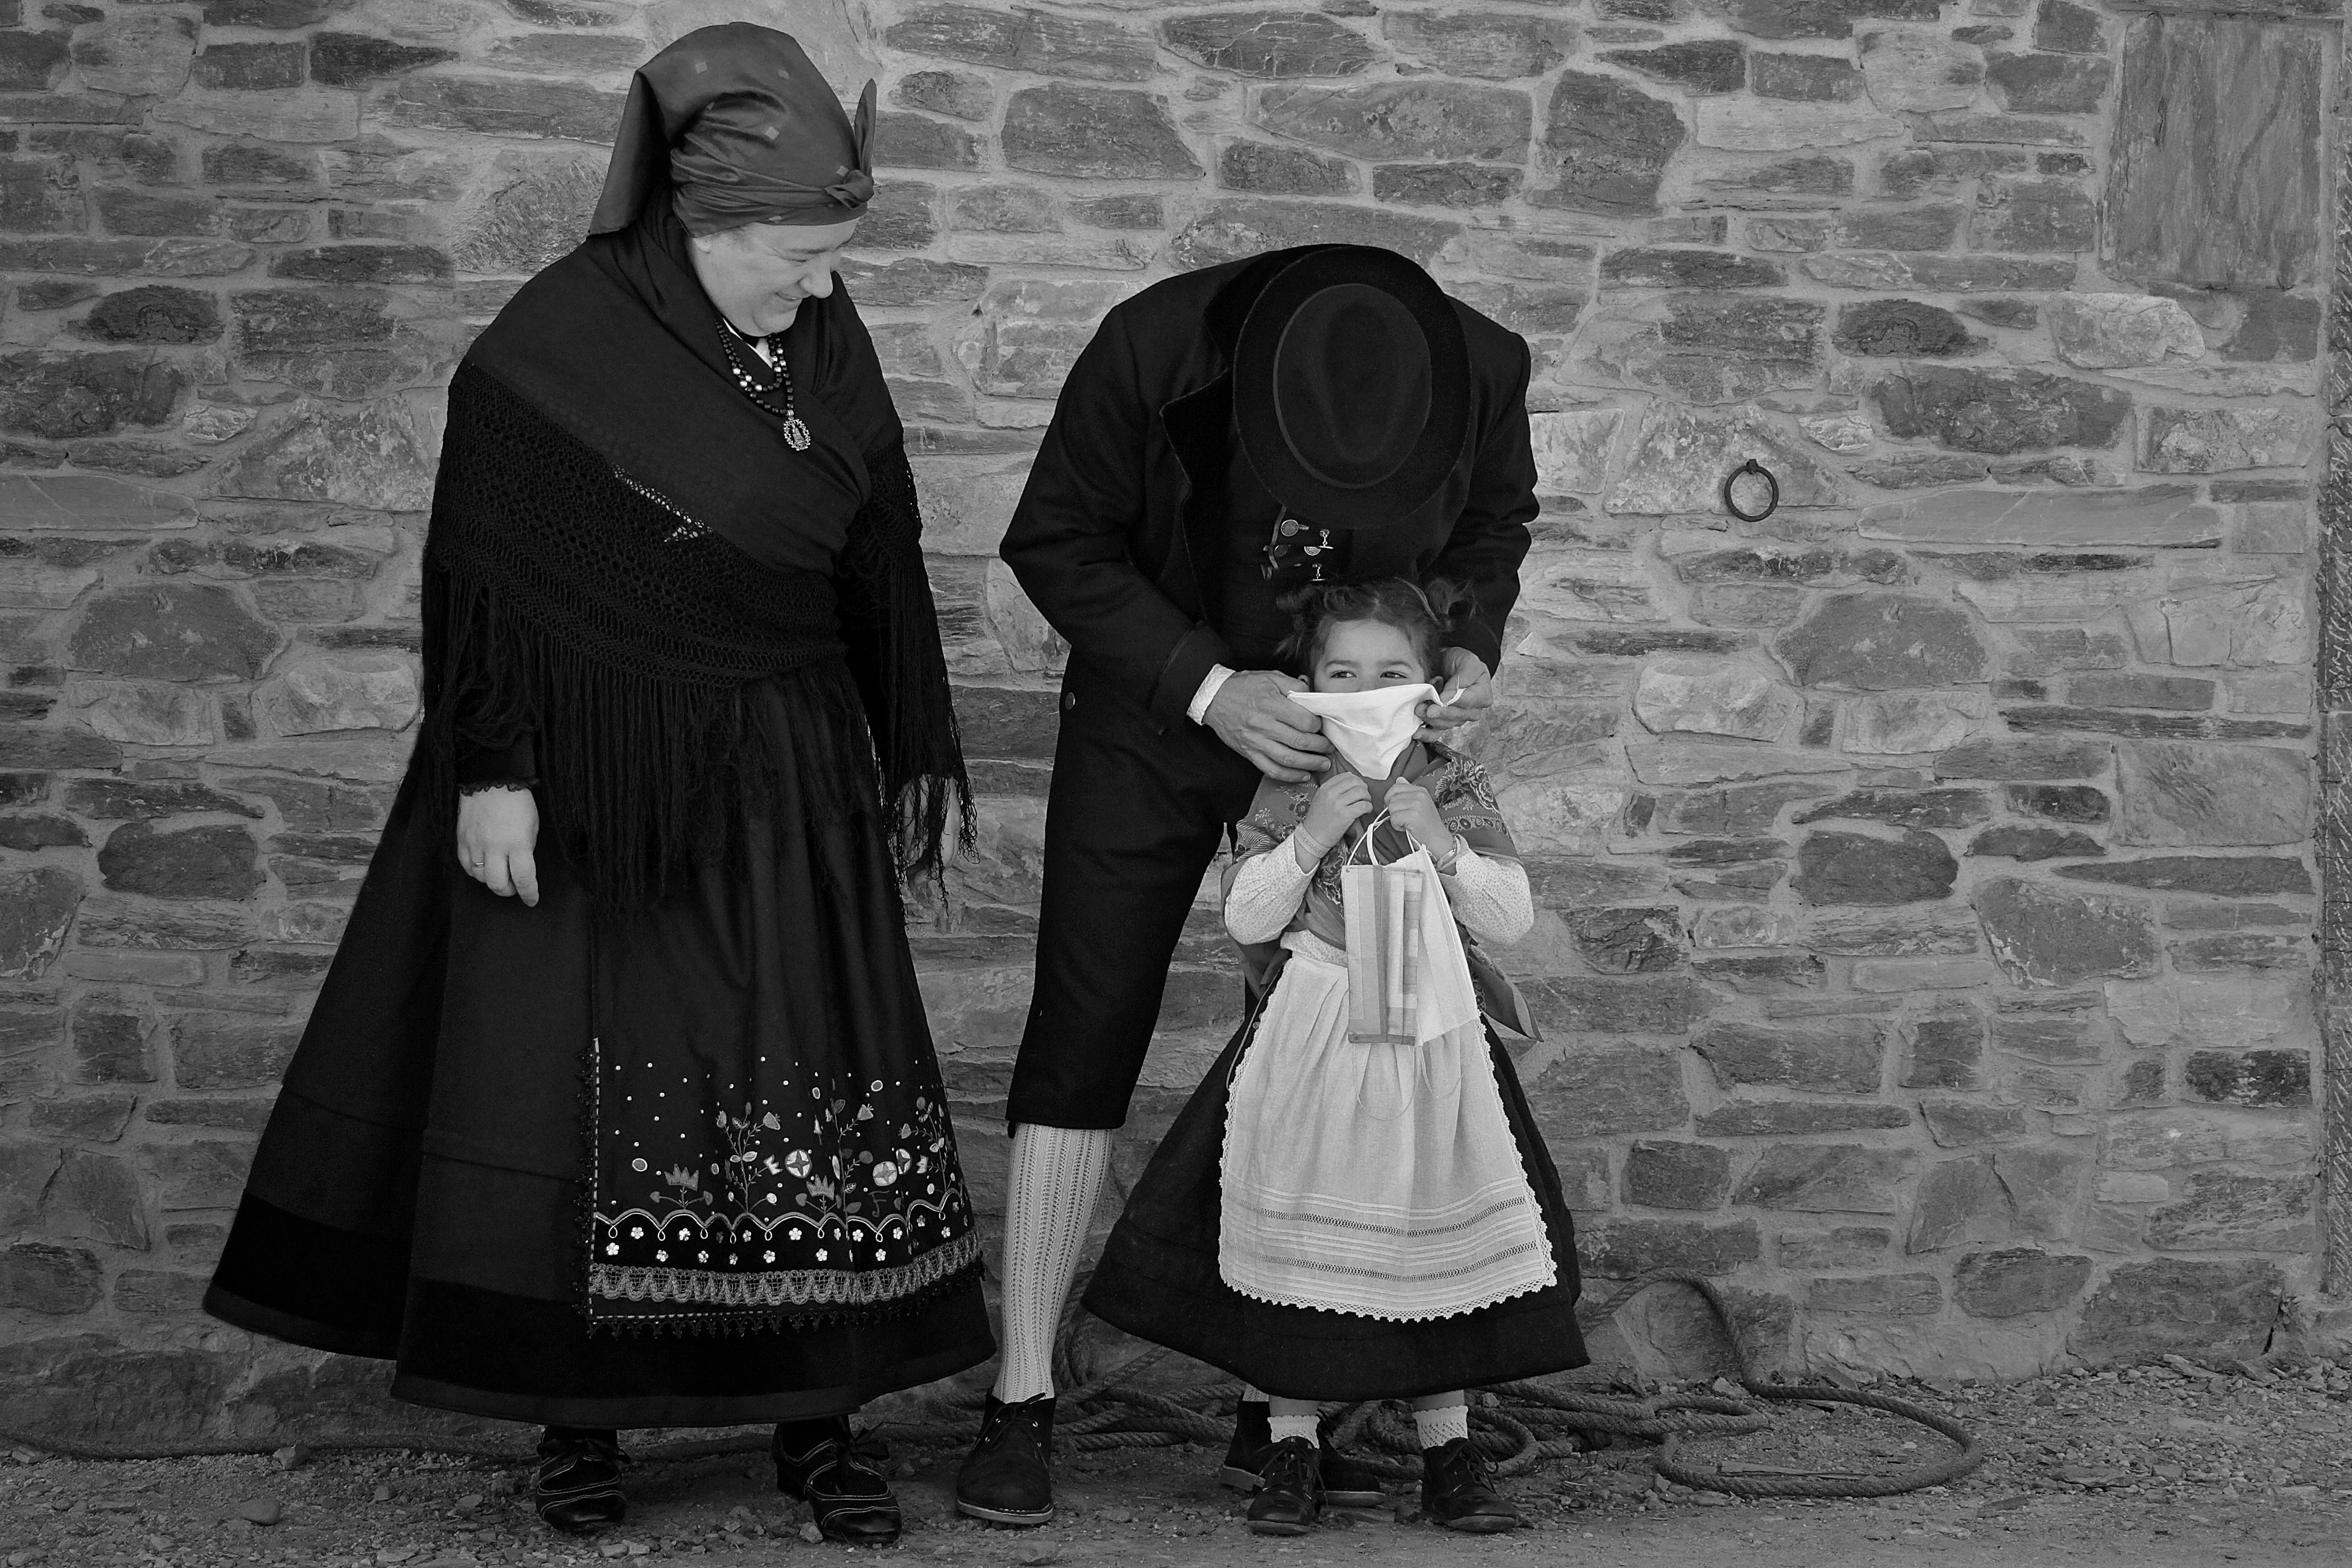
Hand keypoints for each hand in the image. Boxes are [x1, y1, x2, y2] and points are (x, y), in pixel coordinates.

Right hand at [456, 786, 540, 906]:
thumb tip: (522, 868)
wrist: (490, 778)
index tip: (532, 900)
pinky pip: (466, 866)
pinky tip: (484, 867)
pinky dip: (476, 872)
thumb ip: (527, 849)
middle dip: (509, 891)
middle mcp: (494, 847)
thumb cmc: (518, 801)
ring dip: (492, 881)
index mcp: (517, 843)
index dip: (529, 893)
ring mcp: (475, 844)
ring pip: (481, 877)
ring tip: (500, 874)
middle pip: (498, 884)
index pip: (523, 879)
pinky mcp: (461, 839)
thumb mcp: (532, 825)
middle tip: (515, 888)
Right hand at [1205, 669, 1331, 782]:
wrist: (1214, 699)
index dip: (1318, 726)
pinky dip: (1289, 775)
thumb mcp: (1270, 677)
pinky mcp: (1249, 753)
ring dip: (1310, 764)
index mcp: (1271, 704)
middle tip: (1330, 748)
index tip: (1324, 726)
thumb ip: (1294, 685)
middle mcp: (1263, 725)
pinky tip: (1303, 775)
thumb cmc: (1244, 687)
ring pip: (1287, 758)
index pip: (1304, 721)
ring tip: (1323, 764)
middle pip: (1299, 741)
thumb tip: (1313, 696)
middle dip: (1320, 747)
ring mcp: (1255, 741)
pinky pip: (1271, 769)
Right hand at [1300, 771, 1372, 853]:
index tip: (1358, 787)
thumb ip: (1333, 789)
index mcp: (1325, 788)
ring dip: (1367, 797)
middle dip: (1364, 788)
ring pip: (1361, 792)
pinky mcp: (1345, 815)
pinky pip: (1364, 805)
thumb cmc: (1317, 820)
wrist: (1312, 837)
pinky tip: (1366, 811)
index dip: (1356, 780)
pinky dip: (1369, 807)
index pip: (1346, 775)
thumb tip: (1352, 783)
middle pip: (1356, 781)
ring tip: (1366, 803)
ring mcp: (1338, 804)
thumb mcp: (1320, 798)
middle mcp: (1331, 793)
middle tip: (1364, 796)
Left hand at [1385, 777, 1450, 857]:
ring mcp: (1417, 804)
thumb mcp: (1419, 804)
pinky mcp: (1413, 815)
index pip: (1396, 787)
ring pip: (1391, 808)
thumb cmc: (1427, 825)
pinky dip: (1397, 826)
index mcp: (1421, 790)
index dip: (1390, 798)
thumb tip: (1399, 779)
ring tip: (1406, 823)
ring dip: (1395, 818)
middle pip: (1392, 798)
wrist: (1438, 840)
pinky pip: (1394, 818)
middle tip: (1403, 817)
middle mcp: (1420, 795)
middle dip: (1393, 810)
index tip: (1396, 808)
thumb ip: (1408, 791)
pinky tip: (1406, 827)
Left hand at [1417, 647, 1492, 740]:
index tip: (1441, 698)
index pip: (1469, 702)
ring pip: (1446, 724)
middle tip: (1427, 708)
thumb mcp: (1466, 662)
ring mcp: (1458, 718)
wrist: (1449, 663)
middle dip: (1440, 713)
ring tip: (1419, 709)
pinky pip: (1437, 733)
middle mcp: (1473, 710)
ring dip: (1431, 719)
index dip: (1454, 701)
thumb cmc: (1461, 662)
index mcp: (1483, 695)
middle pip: (1457, 716)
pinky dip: (1426, 733)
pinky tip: (1417, 732)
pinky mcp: (1444, 721)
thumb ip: (1462, 678)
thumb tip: (1449, 697)